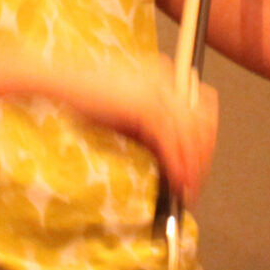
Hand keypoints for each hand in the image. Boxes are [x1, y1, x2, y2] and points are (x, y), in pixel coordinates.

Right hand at [51, 54, 219, 203]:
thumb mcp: (126, 114)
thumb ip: (148, 128)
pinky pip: (170, 140)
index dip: (206, 139)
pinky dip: (176, 164)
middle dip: (201, 158)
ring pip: (189, 134)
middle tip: (194, 185)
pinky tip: (175, 181)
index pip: (202, 108)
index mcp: (164, 78)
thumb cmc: (85, 99)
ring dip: (191, 167)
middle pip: (201, 123)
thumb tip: (170, 158)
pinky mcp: (145, 106)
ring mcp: (157, 93)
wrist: (62, 84)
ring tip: (186, 191)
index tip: (199, 165)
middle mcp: (166, 82)